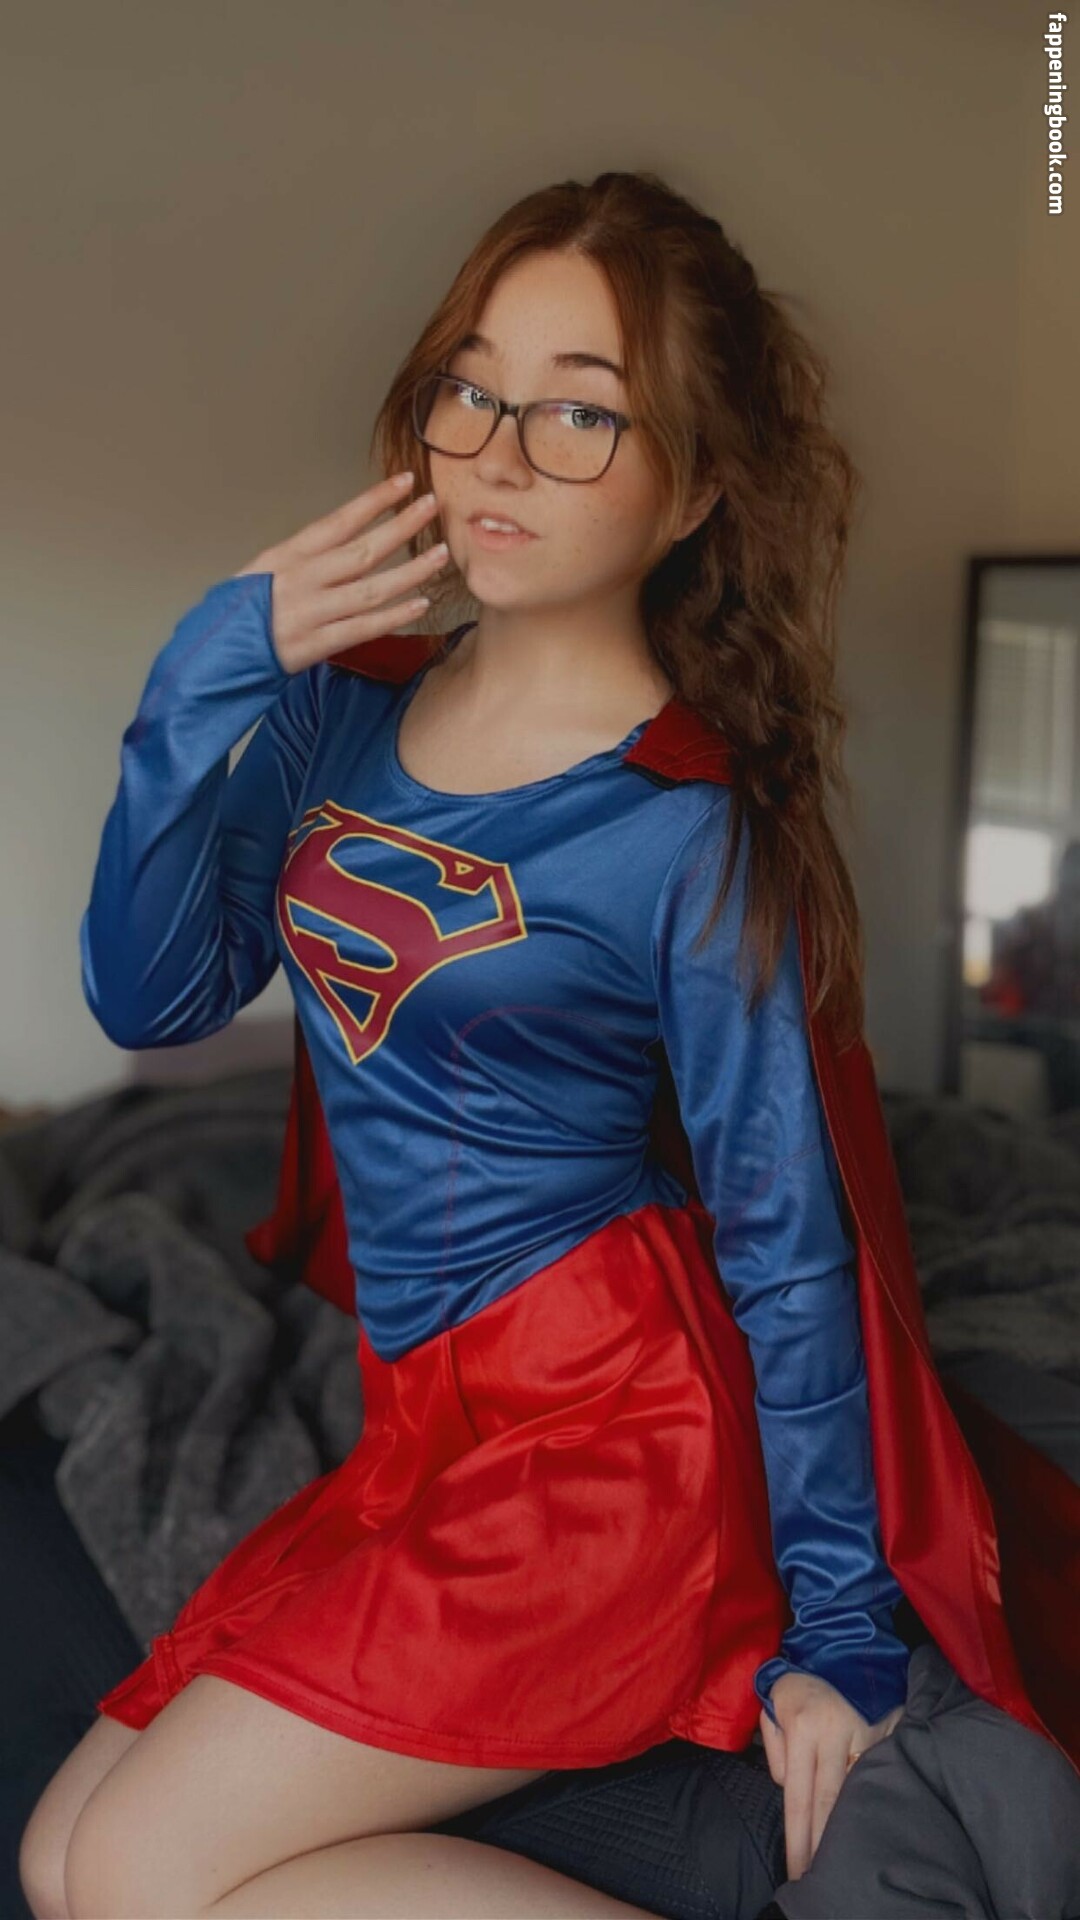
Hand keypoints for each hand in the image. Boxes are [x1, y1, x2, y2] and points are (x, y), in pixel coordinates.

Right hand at [232, 471, 449, 675]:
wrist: (214, 653)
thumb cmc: (240, 611)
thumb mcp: (265, 571)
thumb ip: (306, 558)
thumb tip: (348, 540)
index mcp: (289, 556)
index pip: (339, 520)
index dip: (374, 500)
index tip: (403, 481)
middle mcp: (303, 580)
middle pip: (363, 550)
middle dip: (402, 526)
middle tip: (432, 506)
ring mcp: (312, 613)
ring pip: (372, 589)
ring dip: (411, 572)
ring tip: (440, 554)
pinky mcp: (318, 645)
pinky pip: (364, 628)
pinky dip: (395, 617)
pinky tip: (421, 604)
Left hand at [759, 1671, 903, 1880]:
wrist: (840, 1648)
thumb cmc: (797, 1686)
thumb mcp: (773, 1709)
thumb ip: (777, 1754)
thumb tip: (792, 1790)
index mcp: (803, 1728)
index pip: (799, 1796)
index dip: (799, 1839)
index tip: (797, 1871)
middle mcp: (836, 1733)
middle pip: (829, 1802)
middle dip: (823, 1845)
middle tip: (819, 1880)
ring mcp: (864, 1734)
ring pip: (856, 1792)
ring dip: (850, 1828)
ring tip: (845, 1862)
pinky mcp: (884, 1735)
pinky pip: (875, 1775)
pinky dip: (871, 1801)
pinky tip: (871, 1825)